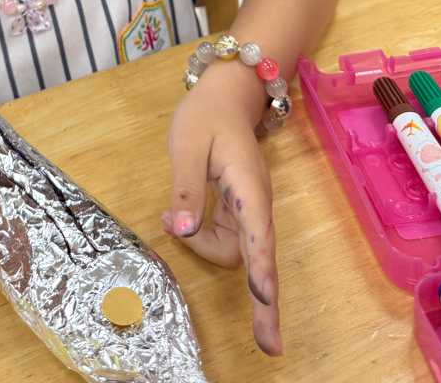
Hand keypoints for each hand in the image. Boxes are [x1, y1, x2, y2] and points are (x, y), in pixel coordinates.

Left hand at [162, 81, 281, 356]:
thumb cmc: (206, 115)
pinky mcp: (238, 209)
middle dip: (263, 301)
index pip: (258, 238)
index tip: (267, 309)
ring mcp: (249, 208)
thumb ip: (185, 189)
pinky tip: (178, 216)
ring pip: (233, 248)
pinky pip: (224, 236)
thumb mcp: (187, 146)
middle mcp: (255, 203)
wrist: (227, 93)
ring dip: (202, 243)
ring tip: (172, 213)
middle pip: (257, 257)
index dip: (262, 276)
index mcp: (248, 186)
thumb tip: (181, 231)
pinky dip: (201, 233)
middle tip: (268, 346)